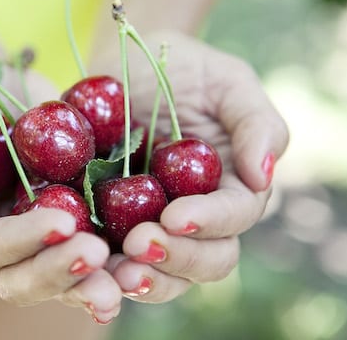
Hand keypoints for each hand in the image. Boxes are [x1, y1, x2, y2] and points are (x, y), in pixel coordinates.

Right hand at [0, 66, 122, 323]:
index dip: (20, 242)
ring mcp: (36, 234)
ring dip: (93, 282)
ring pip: (61, 275)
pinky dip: (116, 262)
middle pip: (23, 278)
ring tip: (129, 278)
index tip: (61, 222)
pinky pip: (90, 247)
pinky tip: (144, 265)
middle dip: (59, 273)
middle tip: (97, 256)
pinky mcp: (70, 218)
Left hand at [91, 31, 288, 302]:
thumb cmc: (185, 69)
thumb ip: (255, 123)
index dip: (210, 222)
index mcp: (232, 187)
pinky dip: (104, 271)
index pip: (234, 217)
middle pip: (205, 261)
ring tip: (114, 272)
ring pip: (164, 274)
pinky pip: (115, 259)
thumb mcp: (227, 83)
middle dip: (176, 259)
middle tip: (139, 245)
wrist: (129, 67)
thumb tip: (263, 175)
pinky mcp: (116, 226)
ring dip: (143, 279)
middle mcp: (199, 217)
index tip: (175, 215)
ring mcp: (157, 226)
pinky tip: (84, 262)